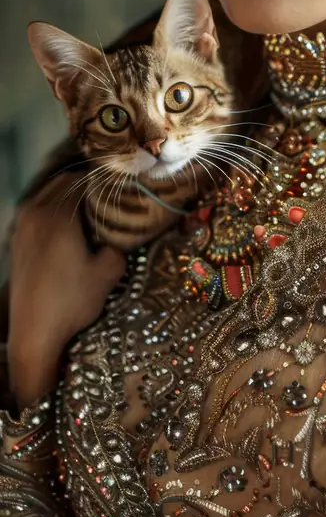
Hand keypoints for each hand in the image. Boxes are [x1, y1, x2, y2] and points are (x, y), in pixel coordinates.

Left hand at [8, 173, 125, 409]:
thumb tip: (119, 235)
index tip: (120, 191)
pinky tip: (67, 231)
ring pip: (45, 196)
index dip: (103, 182)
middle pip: (61, 183)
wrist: (33, 335)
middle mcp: (33, 214)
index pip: (82, 180)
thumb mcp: (108, 273)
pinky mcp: (15, 243)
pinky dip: (52, 212)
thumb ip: (118, 246)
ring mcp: (20, 228)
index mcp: (56, 215)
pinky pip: (35, 212)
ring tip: (89, 214)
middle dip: (85, 187)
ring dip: (66, 198)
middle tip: (107, 201)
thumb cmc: (71, 302)